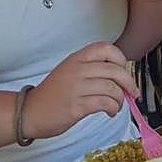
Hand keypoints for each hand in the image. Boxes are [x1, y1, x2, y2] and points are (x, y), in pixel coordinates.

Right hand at [23, 42, 139, 139]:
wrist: (29, 112)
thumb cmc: (53, 94)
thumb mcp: (70, 72)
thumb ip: (91, 69)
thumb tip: (121, 77)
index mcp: (76, 58)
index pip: (106, 48)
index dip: (120, 58)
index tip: (124, 70)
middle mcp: (77, 70)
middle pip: (114, 70)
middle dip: (129, 83)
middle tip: (132, 92)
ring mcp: (76, 87)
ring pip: (112, 88)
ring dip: (120, 99)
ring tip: (117, 105)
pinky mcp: (76, 106)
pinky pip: (105, 103)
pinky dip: (113, 108)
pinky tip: (110, 112)